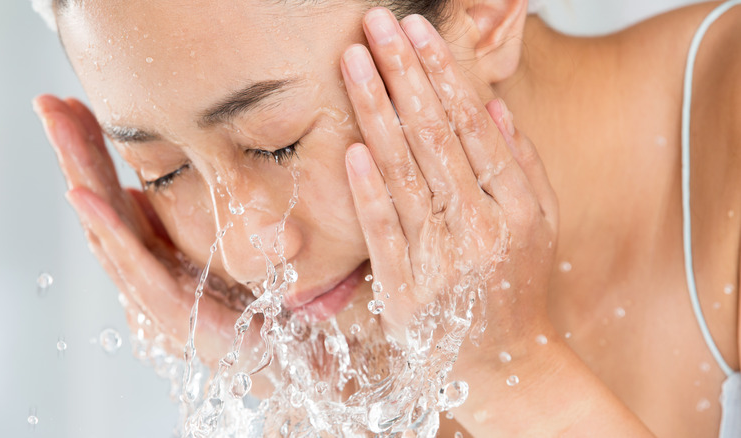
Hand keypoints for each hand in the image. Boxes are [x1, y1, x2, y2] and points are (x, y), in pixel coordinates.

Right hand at [33, 95, 252, 365]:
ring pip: (109, 228)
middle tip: (49, 103)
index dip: (93, 151)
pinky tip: (86, 194)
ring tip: (61, 131)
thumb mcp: (214, 246)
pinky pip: (136, 265)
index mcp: (155, 253)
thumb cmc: (254, 301)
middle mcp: (147, 271)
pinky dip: (109, 229)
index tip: (74, 105)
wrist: (289, 350)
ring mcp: (155, 292)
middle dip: (75, 152)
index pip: (115, 193)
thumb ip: (177, 224)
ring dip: (83, 176)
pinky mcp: (174, 311)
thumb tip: (139, 192)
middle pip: (102, 205)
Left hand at [341, 8, 558, 367]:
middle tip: (378, 24)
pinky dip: (367, 190)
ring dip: (376, 112)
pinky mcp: (407, 292)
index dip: (443, 75)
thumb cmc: (517, 286)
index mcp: (515, 207)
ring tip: (355, 61)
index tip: (418, 32)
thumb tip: (492, 106)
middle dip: (403, 74)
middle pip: (433, 138)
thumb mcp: (540, 224)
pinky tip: (351, 148)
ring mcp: (442, 261)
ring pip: (404, 174)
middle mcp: (480, 229)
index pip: (472, 127)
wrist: (507, 364)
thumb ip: (520, 165)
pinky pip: (384, 234)